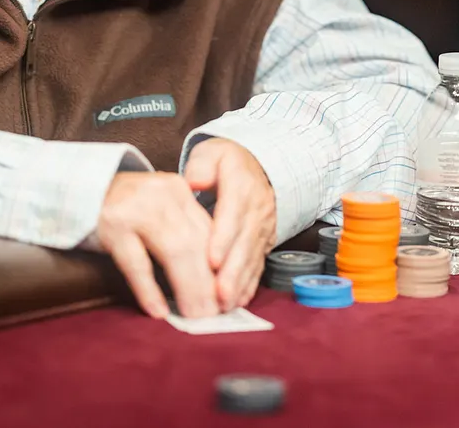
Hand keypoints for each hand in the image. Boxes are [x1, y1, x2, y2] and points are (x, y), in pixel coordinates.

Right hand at [94, 171, 218, 318]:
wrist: (80, 189)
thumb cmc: (127, 208)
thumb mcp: (160, 209)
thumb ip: (184, 231)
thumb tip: (213, 279)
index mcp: (179, 191)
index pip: (208, 232)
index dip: (221, 268)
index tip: (227, 297)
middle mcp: (162, 195)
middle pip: (194, 243)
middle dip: (208, 282)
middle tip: (215, 314)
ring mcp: (136, 208)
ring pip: (172, 251)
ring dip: (187, 287)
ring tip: (194, 315)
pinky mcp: (111, 224)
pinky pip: (135, 262)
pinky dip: (148, 288)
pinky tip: (158, 310)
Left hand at [184, 138, 276, 311]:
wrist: (258, 166)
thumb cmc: (225, 162)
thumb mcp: (212, 152)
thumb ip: (201, 165)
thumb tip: (194, 181)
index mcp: (241, 186)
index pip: (232, 214)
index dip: (223, 239)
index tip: (212, 260)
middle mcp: (257, 209)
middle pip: (244, 243)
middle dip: (232, 272)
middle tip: (219, 295)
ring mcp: (263, 227)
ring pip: (252, 258)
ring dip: (240, 283)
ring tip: (225, 305)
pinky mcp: (265, 241)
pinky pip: (258, 264)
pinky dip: (249, 284)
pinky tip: (238, 301)